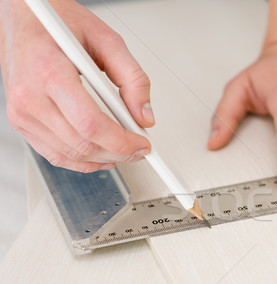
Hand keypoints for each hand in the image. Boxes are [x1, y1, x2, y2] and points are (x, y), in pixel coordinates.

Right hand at [0, 0, 152, 171]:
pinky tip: (101, 157)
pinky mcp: (20, 120)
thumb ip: (133, 78)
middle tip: (139, 149)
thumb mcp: (106, 40)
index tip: (142, 145)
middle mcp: (30, 95)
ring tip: (124, 151)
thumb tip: (144, 115)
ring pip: (70, 154)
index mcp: (49, 71)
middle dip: (118, 152)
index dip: (121, 142)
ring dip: (103, 159)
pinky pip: (54, 154)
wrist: (22, 16)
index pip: (90, 124)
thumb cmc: (58, 23)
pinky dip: (81, 161)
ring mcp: (21, 111)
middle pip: (82, 143)